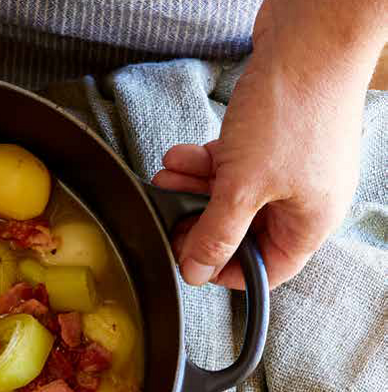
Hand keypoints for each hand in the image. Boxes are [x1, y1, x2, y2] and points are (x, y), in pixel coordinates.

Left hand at [152, 0, 384, 288]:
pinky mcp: (270, 138)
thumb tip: (195, 273)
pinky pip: (231, 163)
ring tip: (164, 179)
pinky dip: (202, 162)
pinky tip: (177, 156)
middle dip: (200, 223)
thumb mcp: (242, 187)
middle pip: (242, 231)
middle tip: (170, 220)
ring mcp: (286, 166)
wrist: (308, 36)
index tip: (190, 263)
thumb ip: (216, 234)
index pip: (266, 269)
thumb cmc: (292, 111)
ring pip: (230, 194)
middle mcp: (302, 197)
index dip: (225, 272)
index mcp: (309, 221)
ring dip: (192, 189)